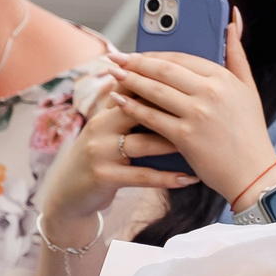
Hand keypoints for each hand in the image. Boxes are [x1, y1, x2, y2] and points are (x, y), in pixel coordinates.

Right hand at [36, 77, 199, 249]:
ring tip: (201, 144)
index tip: (195, 82)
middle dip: (172, 108)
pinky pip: (142, 176)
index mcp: (106, 110)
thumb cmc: (102, 156)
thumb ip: (131, 108)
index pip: (135, 87)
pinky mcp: (103, 176)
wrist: (69, 193)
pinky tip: (189, 178)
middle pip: (138, 109)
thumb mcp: (109, 129)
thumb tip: (165, 85)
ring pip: (143, 143)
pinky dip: (167, 178)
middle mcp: (100, 126)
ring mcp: (100, 151)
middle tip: (205, 109)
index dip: (162, 83)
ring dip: (173, 144)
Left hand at [106, 13, 275, 207]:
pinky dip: (131, 107)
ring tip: (112, 74)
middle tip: (116, 58)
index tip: (138, 53)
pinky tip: (117, 100)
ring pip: (154, 90)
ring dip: (129, 80)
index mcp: (224, 77)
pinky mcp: (185, 136)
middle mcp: (211, 92)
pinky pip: (151, 116)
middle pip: (164, 70)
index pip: (182, 57)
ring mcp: (197, 114)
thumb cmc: (250, 131)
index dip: (155, 54)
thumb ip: (236, 53)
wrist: (255, 173)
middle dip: (135, 62)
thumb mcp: (248, 88)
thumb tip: (231, 19)